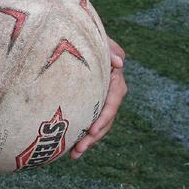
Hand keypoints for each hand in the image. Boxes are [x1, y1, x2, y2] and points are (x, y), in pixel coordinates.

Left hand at [70, 35, 125, 159]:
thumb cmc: (83, 33)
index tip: (93, 130)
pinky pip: (87, 119)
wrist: (69, 33)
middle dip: (95, 135)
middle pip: (106, 116)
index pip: (114, 99)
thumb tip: (120, 63)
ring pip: (98, 122)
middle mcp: (110, 89)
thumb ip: (108, 47)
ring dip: (87, 140)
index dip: (105, 116)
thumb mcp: (98, 37)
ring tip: (74, 155)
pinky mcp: (87, 101)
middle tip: (80, 149)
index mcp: (114, 76)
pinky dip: (80, 132)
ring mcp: (99, 97)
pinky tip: (69, 147)